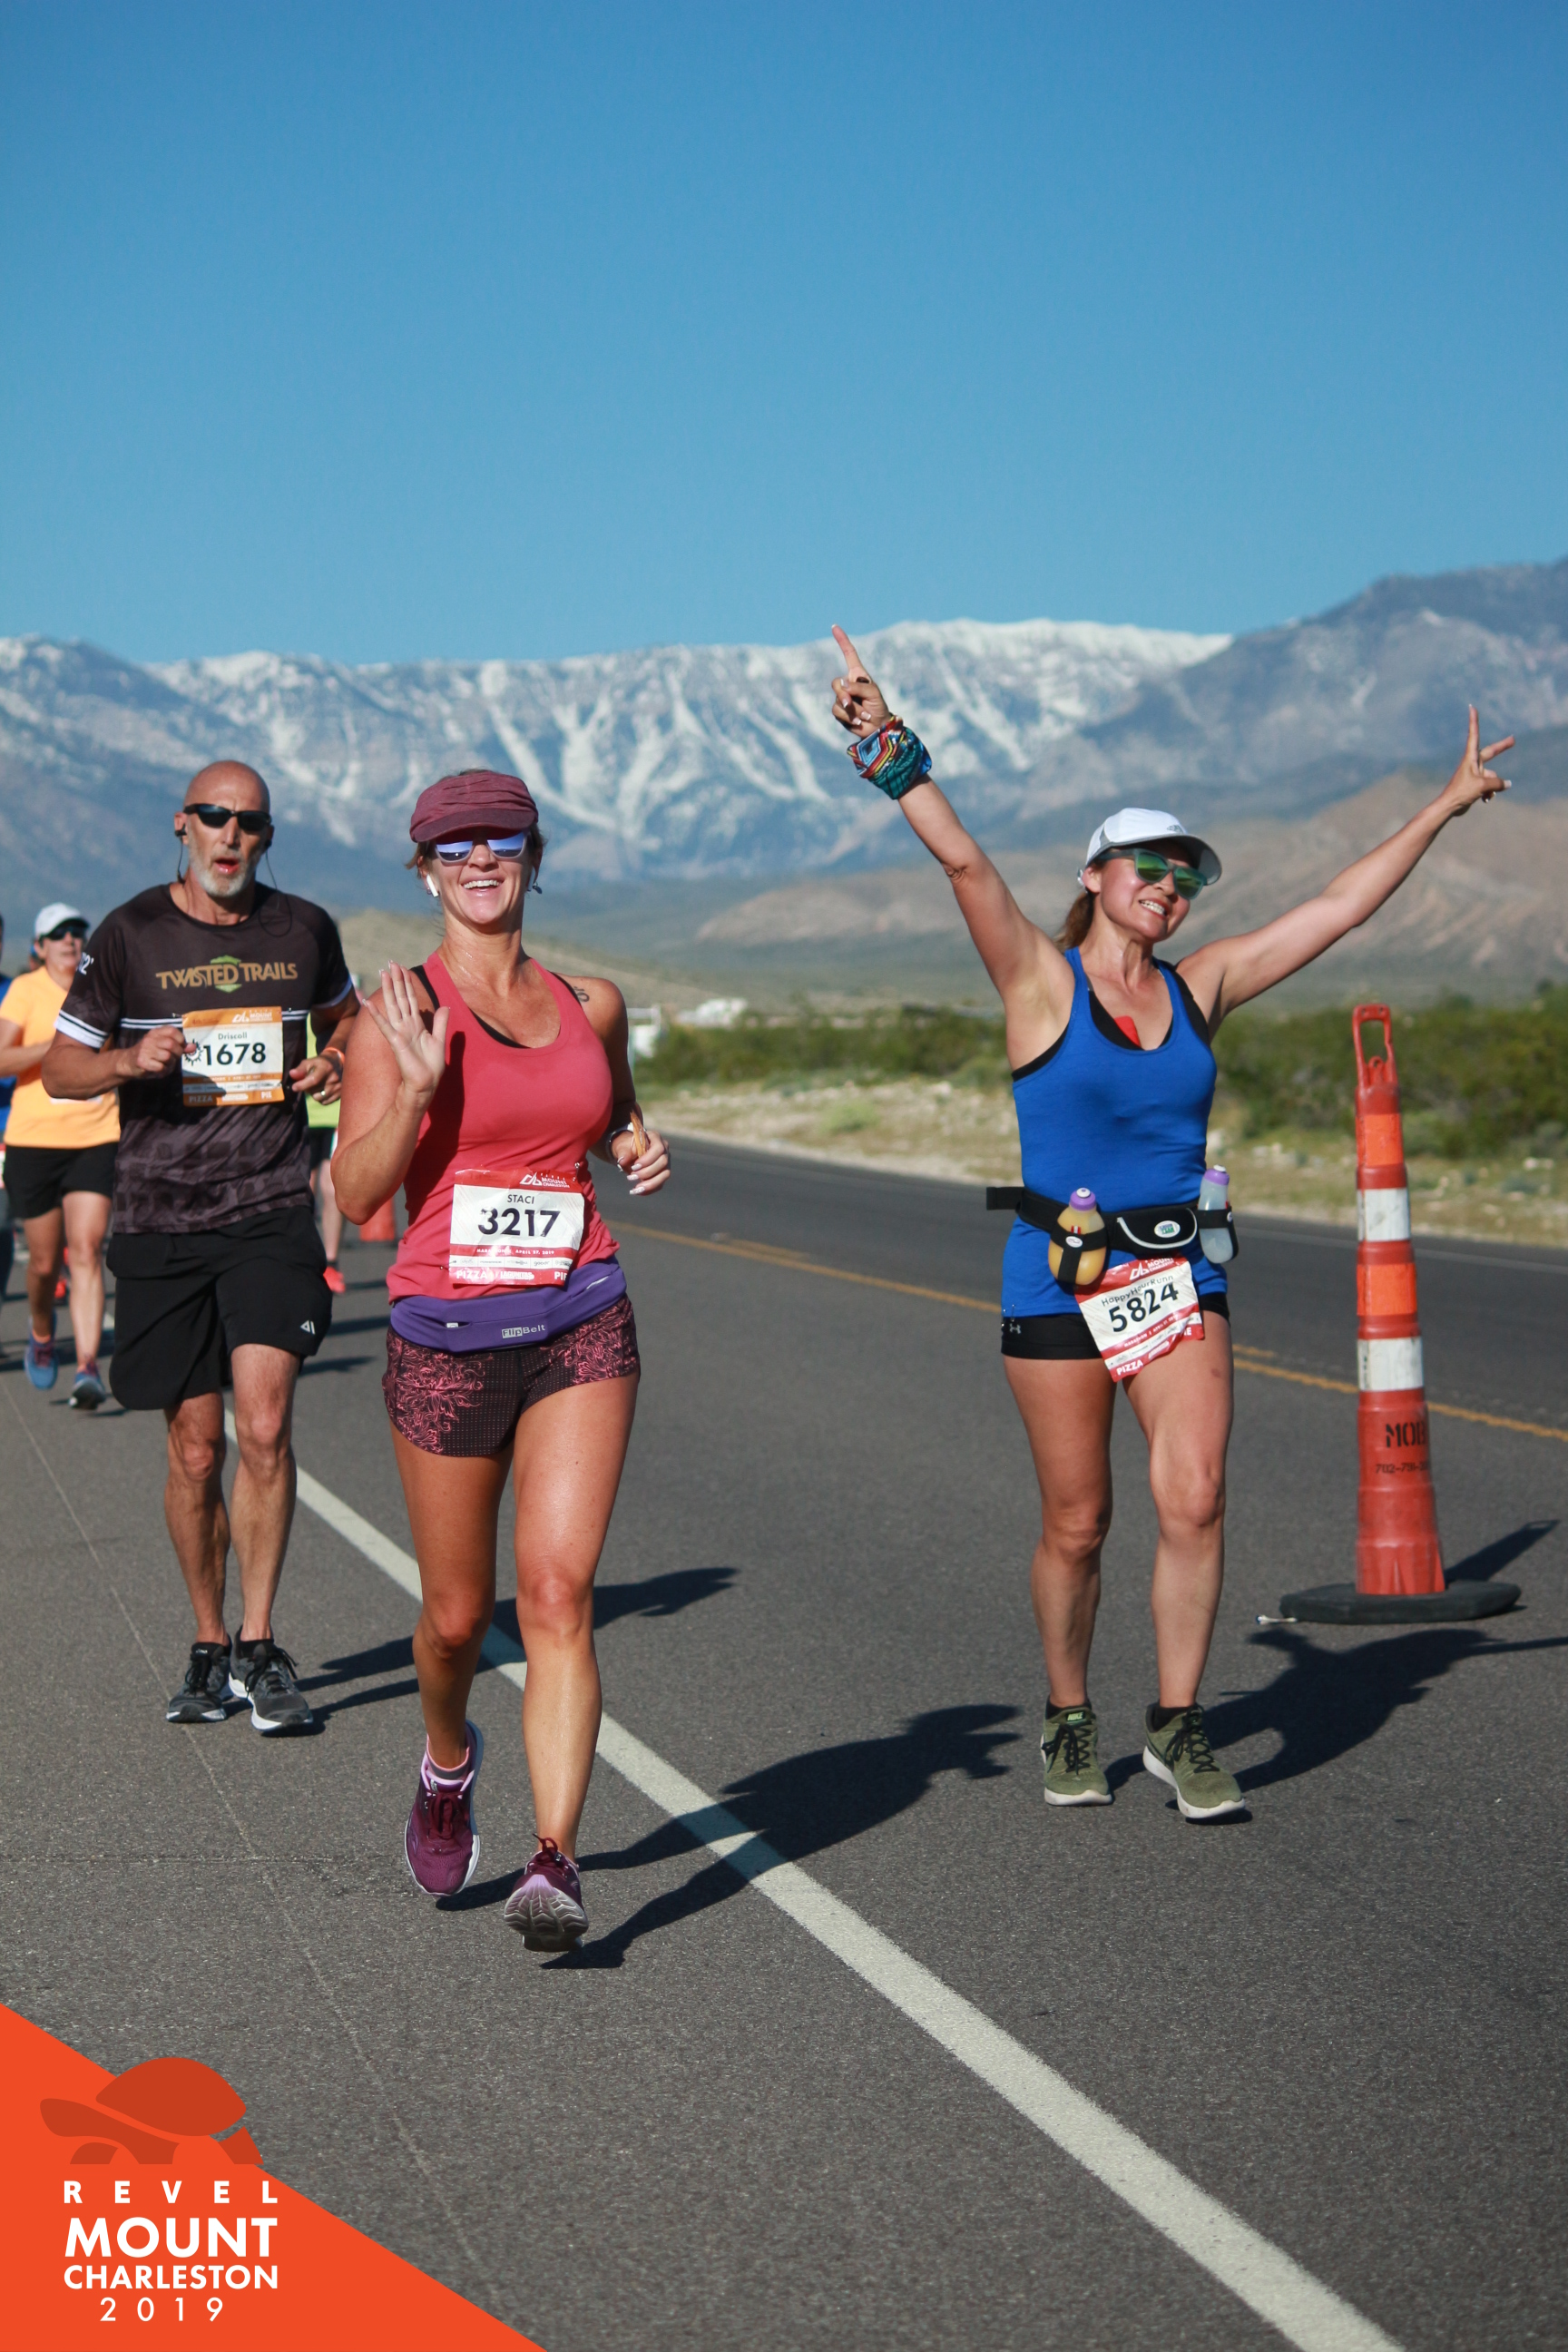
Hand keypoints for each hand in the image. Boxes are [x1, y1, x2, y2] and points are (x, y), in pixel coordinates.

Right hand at [130, 1024, 185, 1077]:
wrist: (127, 1062)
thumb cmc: (148, 1054)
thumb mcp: (162, 1046)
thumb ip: (178, 1045)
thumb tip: (193, 1047)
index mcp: (155, 1032)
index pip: (172, 1031)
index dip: (181, 1040)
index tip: (181, 1047)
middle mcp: (149, 1039)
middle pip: (171, 1045)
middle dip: (177, 1054)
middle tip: (173, 1058)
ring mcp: (145, 1050)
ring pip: (167, 1057)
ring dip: (170, 1064)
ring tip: (165, 1065)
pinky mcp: (142, 1061)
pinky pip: (161, 1067)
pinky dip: (163, 1071)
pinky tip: (159, 1070)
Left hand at [289, 1054, 341, 1101]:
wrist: (337, 1063)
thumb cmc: (320, 1063)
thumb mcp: (309, 1062)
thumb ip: (300, 1069)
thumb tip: (292, 1074)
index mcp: (325, 1068)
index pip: (313, 1080)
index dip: (302, 1085)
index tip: (294, 1087)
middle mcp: (334, 1078)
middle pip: (314, 1090)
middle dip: (307, 1088)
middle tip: (308, 1082)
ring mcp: (338, 1087)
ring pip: (318, 1098)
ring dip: (314, 1094)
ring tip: (316, 1086)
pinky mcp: (340, 1094)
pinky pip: (325, 1102)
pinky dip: (320, 1098)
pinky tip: (322, 1090)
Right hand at [360, 964, 448, 1103]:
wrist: (426, 1083)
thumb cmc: (430, 1065)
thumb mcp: (439, 1039)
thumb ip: (440, 1022)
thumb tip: (444, 1006)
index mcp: (415, 1024)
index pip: (410, 999)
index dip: (407, 983)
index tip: (403, 968)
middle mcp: (405, 1025)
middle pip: (400, 998)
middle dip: (396, 980)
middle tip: (391, 963)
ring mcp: (399, 1032)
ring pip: (393, 1006)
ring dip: (388, 990)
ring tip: (383, 973)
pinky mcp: (395, 1041)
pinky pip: (384, 1025)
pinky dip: (376, 1014)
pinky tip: (368, 1002)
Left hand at [610, 1117, 670, 1195]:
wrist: (628, 1152)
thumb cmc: (626, 1146)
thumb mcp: (622, 1146)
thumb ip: (623, 1152)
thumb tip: (622, 1160)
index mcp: (655, 1138)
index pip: (658, 1148)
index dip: (648, 1159)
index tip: (634, 1167)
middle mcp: (664, 1150)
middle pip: (663, 1162)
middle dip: (647, 1172)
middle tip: (631, 1177)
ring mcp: (665, 1162)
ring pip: (665, 1175)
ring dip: (650, 1183)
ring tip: (636, 1189)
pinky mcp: (662, 1173)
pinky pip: (660, 1183)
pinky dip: (649, 1189)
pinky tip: (638, 1191)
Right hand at [830, 625, 893, 737]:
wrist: (878, 727)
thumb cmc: (879, 706)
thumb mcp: (873, 693)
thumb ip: (858, 687)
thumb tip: (841, 686)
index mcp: (858, 675)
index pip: (849, 654)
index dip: (842, 640)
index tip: (834, 627)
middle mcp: (848, 684)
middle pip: (836, 683)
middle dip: (843, 694)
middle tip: (849, 703)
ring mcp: (842, 698)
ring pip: (838, 700)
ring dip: (852, 710)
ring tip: (865, 715)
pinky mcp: (839, 711)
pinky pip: (837, 711)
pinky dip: (849, 717)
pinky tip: (859, 720)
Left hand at [1441, 707, 1514, 815]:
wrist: (1449, 806)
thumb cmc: (1461, 792)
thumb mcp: (1483, 786)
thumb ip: (1497, 783)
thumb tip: (1507, 784)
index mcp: (1470, 758)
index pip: (1474, 735)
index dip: (1474, 721)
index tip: (1472, 708)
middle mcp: (1472, 763)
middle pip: (1490, 752)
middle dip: (1502, 748)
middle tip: (1513, 739)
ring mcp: (1474, 773)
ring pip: (1492, 776)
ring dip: (1492, 786)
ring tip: (1485, 794)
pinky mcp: (1474, 784)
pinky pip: (1489, 786)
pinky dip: (1489, 793)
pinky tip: (1485, 800)